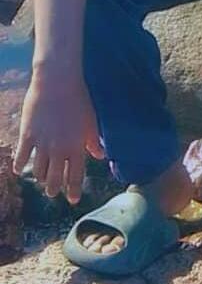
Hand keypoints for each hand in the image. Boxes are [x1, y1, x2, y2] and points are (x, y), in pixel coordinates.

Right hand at [13, 67, 104, 204]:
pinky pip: (21, 157)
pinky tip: (20, 170)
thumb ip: (93, 141)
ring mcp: (41, 144)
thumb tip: (99, 156)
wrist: (57, 83)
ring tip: (41, 179)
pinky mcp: (27, 135)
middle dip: (54, 189)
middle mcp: (59, 150)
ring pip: (38, 171)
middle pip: (55, 179)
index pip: (76, 176)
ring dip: (40, 178)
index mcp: (77, 147)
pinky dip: (20, 166)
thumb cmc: (79, 99)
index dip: (74, 190)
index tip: (73, 200)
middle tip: (53, 192)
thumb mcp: (91, 121)